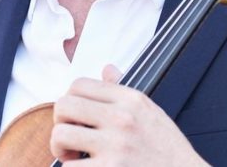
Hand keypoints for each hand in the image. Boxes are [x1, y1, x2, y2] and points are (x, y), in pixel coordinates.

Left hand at [50, 64, 208, 165]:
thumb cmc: (167, 149)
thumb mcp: (151, 111)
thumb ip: (124, 90)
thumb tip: (107, 69)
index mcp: (131, 99)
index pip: (79, 84)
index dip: (70, 99)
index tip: (77, 116)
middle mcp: (122, 118)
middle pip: (64, 104)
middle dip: (61, 122)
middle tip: (72, 138)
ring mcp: (115, 146)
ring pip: (60, 135)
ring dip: (61, 150)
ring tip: (75, 157)